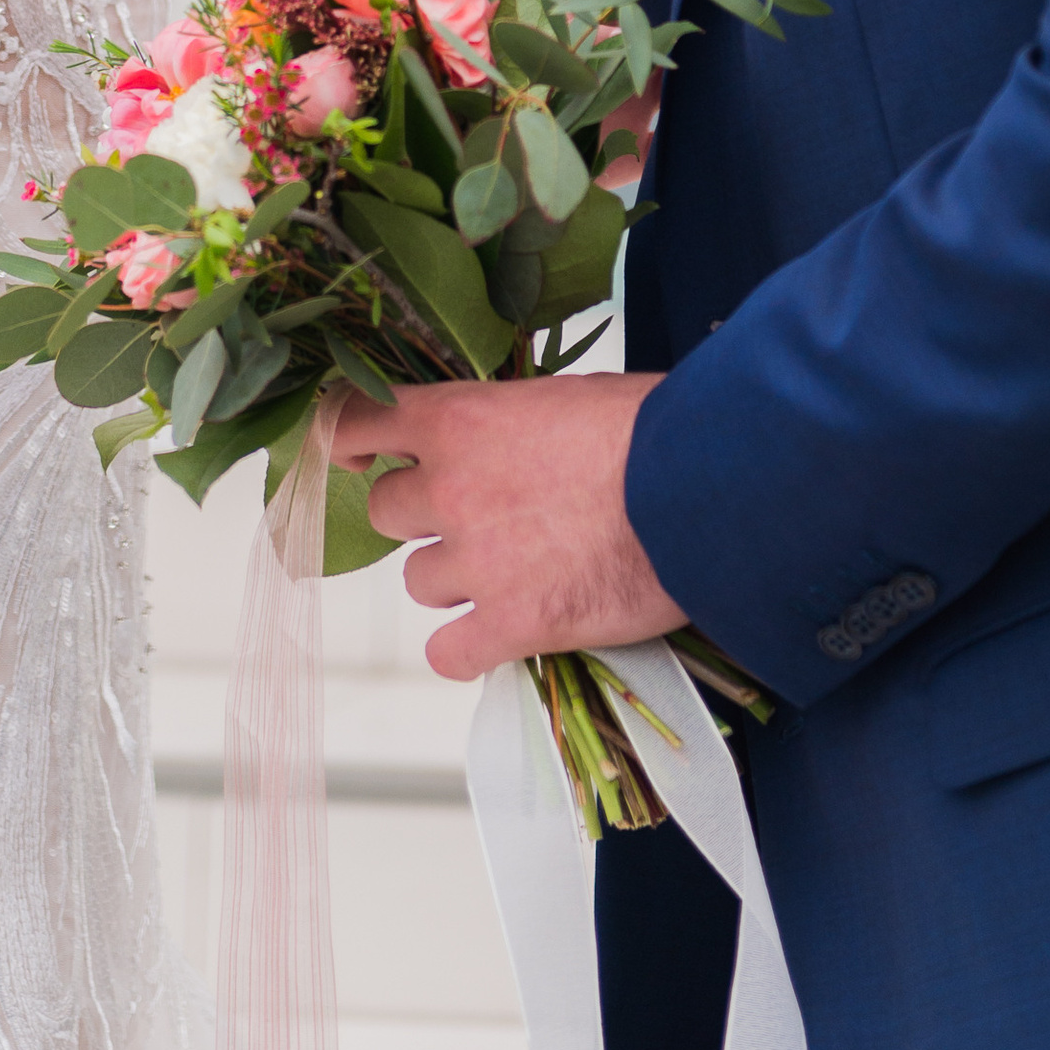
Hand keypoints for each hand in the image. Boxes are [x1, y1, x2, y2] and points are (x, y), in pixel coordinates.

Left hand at [333, 373, 684, 676]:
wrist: (702, 488)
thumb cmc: (651, 427)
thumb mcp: (565, 396)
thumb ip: (508, 422)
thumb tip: (502, 437)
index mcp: (458, 419)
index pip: (356, 423)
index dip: (346, 441)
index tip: (354, 454)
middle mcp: (450, 489)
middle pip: (385, 511)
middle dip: (423, 516)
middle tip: (478, 516)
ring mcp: (477, 562)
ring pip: (419, 582)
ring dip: (455, 579)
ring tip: (515, 569)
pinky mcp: (512, 625)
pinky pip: (448, 653)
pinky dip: (468, 649)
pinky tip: (501, 635)